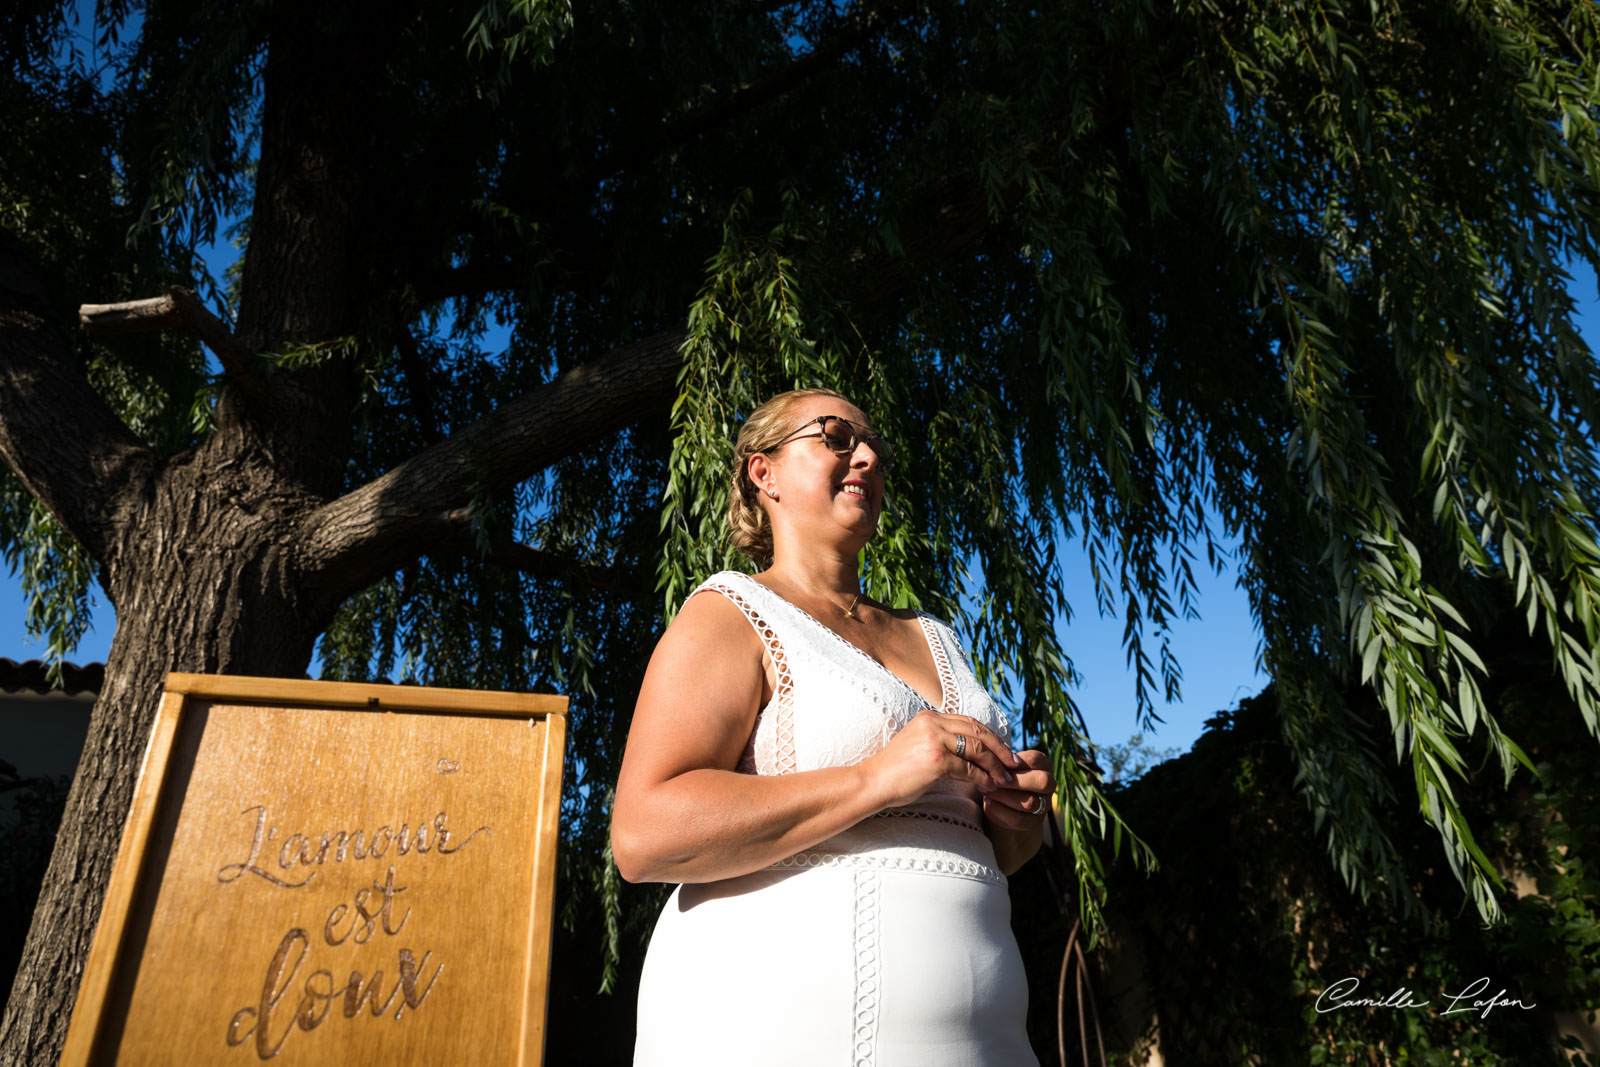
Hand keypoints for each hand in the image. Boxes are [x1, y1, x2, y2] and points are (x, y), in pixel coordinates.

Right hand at [864, 709, 1022, 808]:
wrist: (873, 783)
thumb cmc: (896, 771)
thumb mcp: (920, 746)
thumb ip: (943, 742)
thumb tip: (973, 752)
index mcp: (930, 717)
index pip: (970, 722)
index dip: (990, 737)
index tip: (1003, 751)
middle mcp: (933, 723)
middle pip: (978, 731)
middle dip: (1000, 748)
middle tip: (1013, 763)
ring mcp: (935, 739)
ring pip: (978, 749)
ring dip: (995, 765)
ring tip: (1005, 779)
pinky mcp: (937, 759)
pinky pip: (969, 769)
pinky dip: (983, 779)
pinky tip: (990, 787)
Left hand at [980, 750, 1054, 831]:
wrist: (1002, 801)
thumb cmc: (1003, 775)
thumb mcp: (1005, 765)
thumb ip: (1002, 762)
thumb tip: (993, 762)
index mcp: (1044, 764)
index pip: (1034, 760)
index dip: (1013, 763)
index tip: (995, 765)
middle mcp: (1050, 784)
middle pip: (1041, 782)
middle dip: (1014, 782)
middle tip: (993, 781)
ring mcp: (1045, 804)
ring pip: (1030, 802)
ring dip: (1004, 797)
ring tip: (987, 791)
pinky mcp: (1035, 822)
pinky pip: (1020, 819)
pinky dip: (1001, 811)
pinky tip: (988, 803)